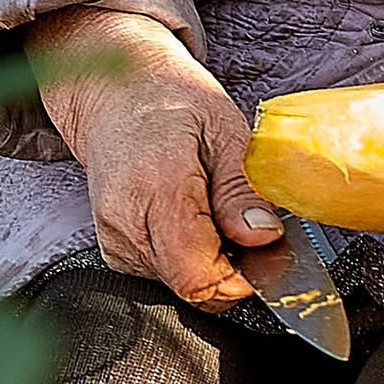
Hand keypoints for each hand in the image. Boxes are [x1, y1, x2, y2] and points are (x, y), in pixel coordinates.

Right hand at [23, 7, 282, 309]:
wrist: (116, 97)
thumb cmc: (170, 103)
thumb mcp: (225, 130)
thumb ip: (243, 189)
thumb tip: (264, 238)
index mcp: (156, 188)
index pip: (198, 276)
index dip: (243, 276)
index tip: (268, 248)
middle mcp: (126, 225)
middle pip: (194, 287)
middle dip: (236, 266)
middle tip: (248, 219)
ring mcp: (116, 243)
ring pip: (184, 286)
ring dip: (216, 260)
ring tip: (216, 207)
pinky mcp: (117, 253)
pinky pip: (169, 276)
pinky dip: (194, 256)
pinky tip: (195, 217)